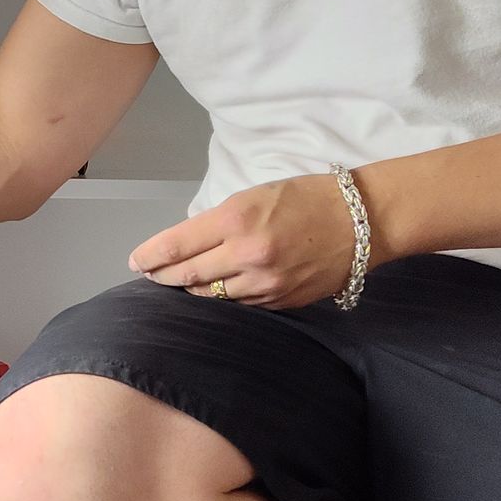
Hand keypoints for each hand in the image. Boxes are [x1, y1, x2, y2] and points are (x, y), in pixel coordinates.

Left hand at [128, 172, 359, 308]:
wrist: (363, 221)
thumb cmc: (306, 197)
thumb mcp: (254, 195)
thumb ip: (219, 221)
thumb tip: (187, 243)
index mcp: (235, 221)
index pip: (175, 246)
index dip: (149, 256)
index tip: (136, 261)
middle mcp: (246, 256)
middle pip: (186, 276)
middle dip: (163, 276)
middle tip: (151, 275)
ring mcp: (264, 284)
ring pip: (210, 295)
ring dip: (191, 289)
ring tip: (179, 283)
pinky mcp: (280, 301)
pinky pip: (239, 304)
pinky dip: (223, 297)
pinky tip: (215, 290)